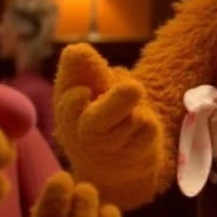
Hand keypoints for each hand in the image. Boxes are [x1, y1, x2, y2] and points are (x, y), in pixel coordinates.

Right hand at [53, 46, 163, 196]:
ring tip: (128, 110)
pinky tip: (139, 127)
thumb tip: (77, 49)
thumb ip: (82, 69)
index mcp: (68, 111)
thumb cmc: (95, 114)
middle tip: (135, 87)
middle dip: (117, 103)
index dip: (76, 99)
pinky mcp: (135, 155)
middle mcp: (84, 134)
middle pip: (99, 121)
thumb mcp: (86, 87)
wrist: (111, 167)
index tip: (84, 91)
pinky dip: (149, 121)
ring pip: (132, 119)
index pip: (68, 106)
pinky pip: (148, 129)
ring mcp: (111, 148)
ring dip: (136, 107)